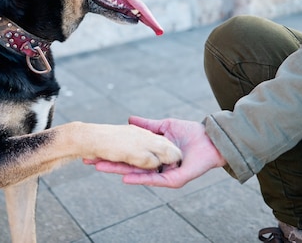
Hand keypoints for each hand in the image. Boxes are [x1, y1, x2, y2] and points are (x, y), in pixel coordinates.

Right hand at [84, 116, 225, 187]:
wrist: (210, 139)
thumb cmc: (190, 133)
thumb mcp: (163, 126)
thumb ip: (147, 126)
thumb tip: (129, 120)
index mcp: (153, 156)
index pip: (129, 155)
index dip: (114, 153)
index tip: (96, 149)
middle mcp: (156, 167)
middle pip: (129, 166)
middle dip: (110, 163)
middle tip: (90, 161)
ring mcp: (163, 174)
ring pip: (138, 173)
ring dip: (119, 170)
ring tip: (101, 167)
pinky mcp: (173, 180)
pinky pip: (154, 180)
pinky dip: (139, 178)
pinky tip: (125, 177)